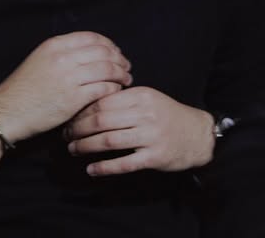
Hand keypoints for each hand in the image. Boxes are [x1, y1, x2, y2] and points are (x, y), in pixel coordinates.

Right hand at [0, 32, 131, 144]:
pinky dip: (113, 89)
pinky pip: (103, 89)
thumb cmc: (23, 88)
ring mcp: (69, 78)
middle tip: (126, 67)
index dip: (109, 44)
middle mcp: (63, 57)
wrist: (7, 111)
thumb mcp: (40, 60)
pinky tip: (115, 92)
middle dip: (119, 59)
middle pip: (104, 52)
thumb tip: (90, 53)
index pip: (92, 37)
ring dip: (121, 74)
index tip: (116, 52)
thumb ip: (63, 53)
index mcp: (55, 45)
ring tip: (126, 80)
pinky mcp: (73, 98)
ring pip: (107, 69)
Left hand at [64, 87, 213, 175]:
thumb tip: (87, 104)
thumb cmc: (167, 115)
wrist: (198, 134)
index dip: (81, 111)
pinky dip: (105, 167)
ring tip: (73, 149)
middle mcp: (145, 114)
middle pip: (102, 120)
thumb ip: (122, 100)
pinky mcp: (155, 157)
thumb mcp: (148, 98)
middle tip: (66, 135)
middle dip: (78, 128)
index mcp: (141, 95)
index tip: (69, 118)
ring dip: (86, 146)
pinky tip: (91, 169)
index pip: (103, 101)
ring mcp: (151, 136)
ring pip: (109, 141)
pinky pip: (124, 163)